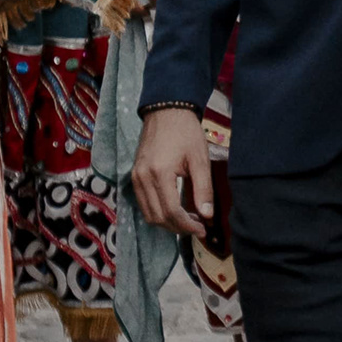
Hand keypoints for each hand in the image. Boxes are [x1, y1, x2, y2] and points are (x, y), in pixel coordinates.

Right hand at [132, 105, 212, 237]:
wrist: (166, 111)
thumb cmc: (186, 132)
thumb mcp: (200, 159)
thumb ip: (203, 189)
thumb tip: (207, 216)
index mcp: (159, 173)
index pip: (171, 212)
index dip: (187, 226)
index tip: (202, 230)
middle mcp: (142, 178)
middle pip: (158, 217)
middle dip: (178, 227)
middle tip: (198, 227)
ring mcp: (136, 177)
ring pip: (148, 214)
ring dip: (168, 222)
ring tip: (189, 220)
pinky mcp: (134, 176)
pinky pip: (144, 203)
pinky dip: (158, 212)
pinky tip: (175, 209)